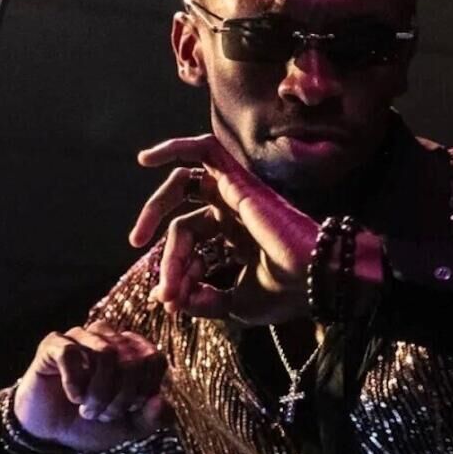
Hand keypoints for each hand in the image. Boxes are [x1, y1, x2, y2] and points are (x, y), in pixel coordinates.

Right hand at [13, 320, 169, 451]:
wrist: (49, 434)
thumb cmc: (91, 424)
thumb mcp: (128, 427)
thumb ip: (152, 418)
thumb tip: (161, 402)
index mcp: (133, 351)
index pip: (154, 359)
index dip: (144, 390)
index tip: (127, 411)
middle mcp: (110, 337)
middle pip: (132, 358)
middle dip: (120, 397)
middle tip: (102, 415)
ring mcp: (82, 336)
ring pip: (105, 352)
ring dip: (99, 391)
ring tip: (87, 409)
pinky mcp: (54, 344)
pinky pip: (71, 352)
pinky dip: (74, 381)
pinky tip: (73, 396)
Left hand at [128, 134, 320, 325]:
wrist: (313, 280)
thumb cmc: (283, 293)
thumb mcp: (230, 304)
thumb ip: (199, 299)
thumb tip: (163, 297)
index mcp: (234, 240)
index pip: (191, 248)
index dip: (173, 271)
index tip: (170, 299)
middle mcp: (232, 215)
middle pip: (183, 223)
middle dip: (165, 253)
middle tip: (155, 276)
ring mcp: (235, 195)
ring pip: (185, 187)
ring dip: (156, 208)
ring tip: (139, 234)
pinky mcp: (237, 181)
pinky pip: (205, 152)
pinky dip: (176, 149)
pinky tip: (148, 159)